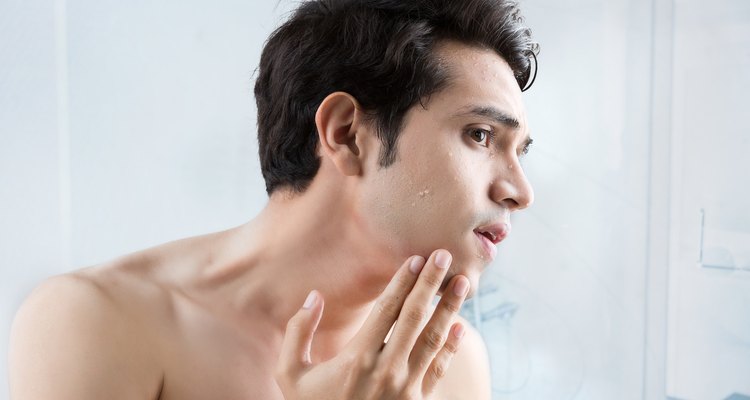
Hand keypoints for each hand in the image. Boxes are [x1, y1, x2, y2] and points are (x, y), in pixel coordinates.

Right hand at [275, 249, 469, 399]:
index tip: (416, 259)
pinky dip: (451, 347)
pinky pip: (439, 369)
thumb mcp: (290, 375)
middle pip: (414, 317)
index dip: (402, 282)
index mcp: (357, 359)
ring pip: (433, 339)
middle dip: (431, 283)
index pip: (386, 310)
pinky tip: (461, 327)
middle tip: (445, 255)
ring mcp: (406, 388)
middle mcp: (386, 370)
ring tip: (462, 282)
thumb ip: (297, 333)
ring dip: (449, 308)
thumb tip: (313, 296)